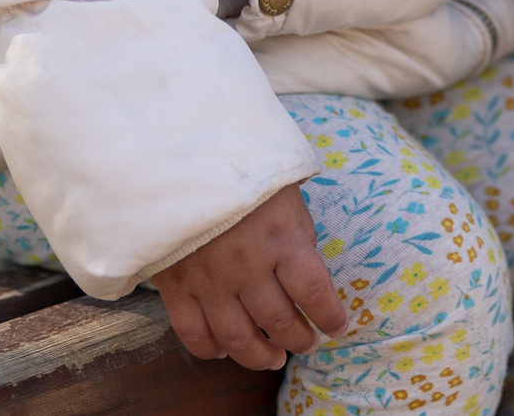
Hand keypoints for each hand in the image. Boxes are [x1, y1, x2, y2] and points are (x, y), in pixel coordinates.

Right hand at [153, 183, 348, 371]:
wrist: (179, 155)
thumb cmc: (243, 168)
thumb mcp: (285, 193)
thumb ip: (297, 235)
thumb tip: (306, 274)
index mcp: (282, 238)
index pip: (315, 293)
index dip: (330, 317)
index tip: (337, 326)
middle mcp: (248, 266)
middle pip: (280, 321)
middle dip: (300, 339)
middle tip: (308, 344)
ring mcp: (210, 279)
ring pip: (238, 337)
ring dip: (260, 355)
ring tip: (274, 358)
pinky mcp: (176, 283)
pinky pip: (193, 331)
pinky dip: (210, 348)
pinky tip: (224, 350)